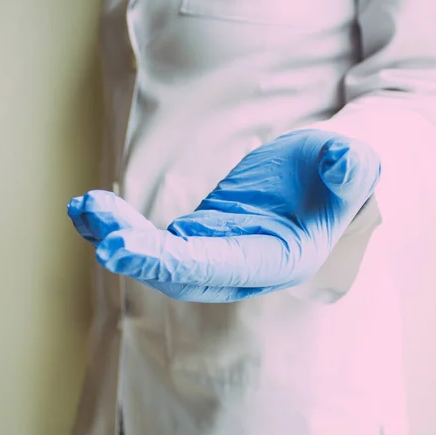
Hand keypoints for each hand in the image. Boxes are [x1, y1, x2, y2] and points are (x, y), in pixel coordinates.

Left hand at [67, 129, 380, 301]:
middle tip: (95, 216)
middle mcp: (242, 266)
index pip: (218, 266)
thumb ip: (350, 168)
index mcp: (278, 258)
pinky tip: (89, 210)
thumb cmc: (335, 169)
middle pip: (179, 271)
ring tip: (85, 207)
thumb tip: (345, 163)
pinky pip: (154, 240)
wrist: (320, 174)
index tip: (119, 248)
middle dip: (134, 249)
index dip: (169, 260)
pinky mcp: (200, 234)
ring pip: (160, 257)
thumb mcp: (349, 163)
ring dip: (119, 236)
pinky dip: (121, 227)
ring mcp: (217, 252)